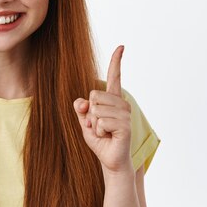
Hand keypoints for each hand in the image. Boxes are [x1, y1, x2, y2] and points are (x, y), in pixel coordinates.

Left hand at [73, 45, 132, 174]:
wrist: (110, 160)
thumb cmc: (100, 140)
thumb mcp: (85, 122)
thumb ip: (81, 109)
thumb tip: (81, 102)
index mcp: (112, 100)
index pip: (114, 77)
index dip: (116, 62)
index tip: (121, 46)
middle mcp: (121, 104)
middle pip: (93, 96)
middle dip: (89, 113)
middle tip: (98, 126)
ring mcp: (125, 114)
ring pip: (96, 110)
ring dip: (93, 125)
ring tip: (104, 132)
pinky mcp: (125, 126)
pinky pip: (101, 122)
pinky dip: (98, 132)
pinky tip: (108, 137)